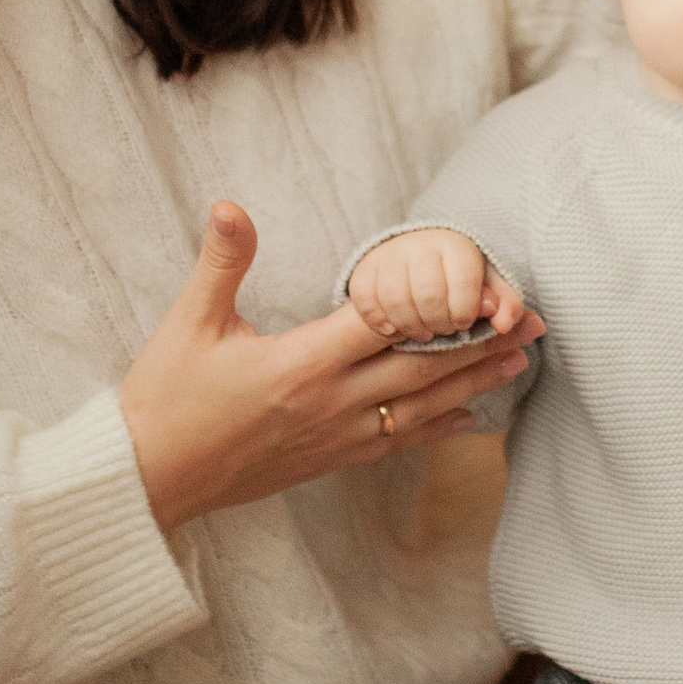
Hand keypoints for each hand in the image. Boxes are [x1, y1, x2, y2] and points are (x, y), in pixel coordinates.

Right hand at [118, 203, 538, 529]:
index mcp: (300, 363)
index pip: (383, 324)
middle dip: (480, 342)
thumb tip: (228, 205)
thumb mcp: (190, 322)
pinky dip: (436, 427)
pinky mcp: (328, 460)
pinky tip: (468, 418)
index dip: (436, 303)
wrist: (149, 478)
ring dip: (473, 383)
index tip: (484, 285)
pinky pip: (395, 443)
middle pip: (421, 367)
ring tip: (519, 361)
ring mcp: (333, 437)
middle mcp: (329, 403)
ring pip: (419, 408)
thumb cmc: (167, 397)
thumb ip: (222, 261)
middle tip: (533, 322)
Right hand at [347, 226, 525, 344]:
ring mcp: (386, 259)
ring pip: (397, 302)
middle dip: (441, 325)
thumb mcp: (488, 286)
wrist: (414, 257)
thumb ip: (506, 305)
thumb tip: (516, 324)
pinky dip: (380, 323)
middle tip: (446, 332)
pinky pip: (366, 303)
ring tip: (424, 337)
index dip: (466, 310)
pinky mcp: (361, 274)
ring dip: (413, 329)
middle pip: (429, 296)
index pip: (464, 281)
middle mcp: (418, 245)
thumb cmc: (459, 280)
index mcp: (456, 245)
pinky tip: (394, 333)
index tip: (466, 323)